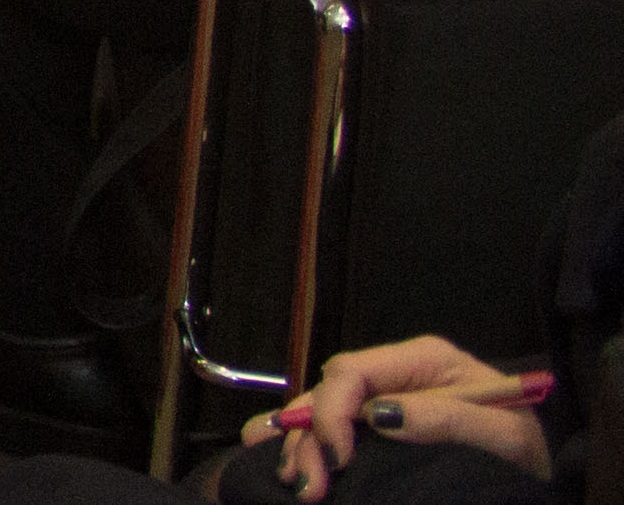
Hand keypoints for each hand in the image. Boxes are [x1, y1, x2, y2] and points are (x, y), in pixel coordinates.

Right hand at [243, 335, 550, 497]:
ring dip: (304, 444)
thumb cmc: (531, 443)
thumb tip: (381, 416)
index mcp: (423, 359)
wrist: (547, 458)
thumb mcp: (502, 433)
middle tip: (308, 484)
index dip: (332, 411)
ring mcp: (388, 395)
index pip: (353, 371)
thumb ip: (447, 419)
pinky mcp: (385, 422)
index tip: (338, 459)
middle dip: (311, 435)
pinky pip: (337, 427)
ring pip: (325, 409)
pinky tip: (295, 465)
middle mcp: (396, 371)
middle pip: (330, 391)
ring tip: (297, 482)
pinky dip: (313, 446)